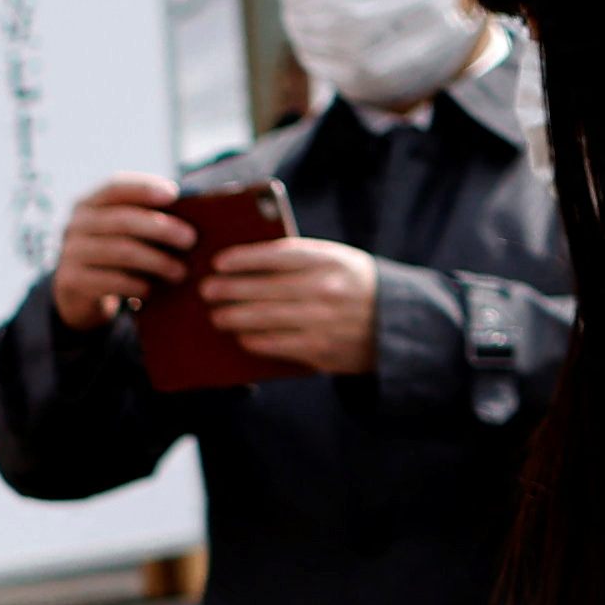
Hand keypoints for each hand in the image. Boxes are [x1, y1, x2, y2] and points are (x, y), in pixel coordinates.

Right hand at [47, 178, 199, 331]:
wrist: (77, 293)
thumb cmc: (113, 253)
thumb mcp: (121, 231)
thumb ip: (144, 217)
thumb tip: (193, 212)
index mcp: (89, 203)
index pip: (115, 186)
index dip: (144, 188)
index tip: (174, 194)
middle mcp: (76, 224)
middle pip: (122, 220)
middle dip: (161, 228)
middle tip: (190, 240)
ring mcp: (70, 252)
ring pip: (120, 252)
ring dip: (156, 261)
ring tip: (180, 272)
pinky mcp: (71, 280)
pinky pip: (110, 281)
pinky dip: (135, 285)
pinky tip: (151, 290)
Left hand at [197, 234, 387, 378]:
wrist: (398, 323)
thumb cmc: (355, 286)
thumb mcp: (337, 260)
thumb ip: (300, 259)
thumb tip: (247, 264)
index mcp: (328, 259)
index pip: (277, 255)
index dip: (244, 258)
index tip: (219, 262)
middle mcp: (325, 288)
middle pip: (264, 288)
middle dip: (229, 290)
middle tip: (206, 290)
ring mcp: (322, 321)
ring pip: (265, 318)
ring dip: (234, 317)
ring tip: (216, 316)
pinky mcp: (321, 350)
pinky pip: (276, 344)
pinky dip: (253, 340)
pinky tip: (240, 336)